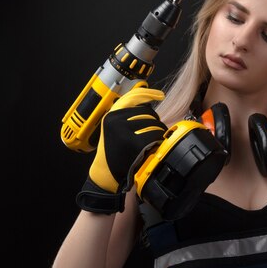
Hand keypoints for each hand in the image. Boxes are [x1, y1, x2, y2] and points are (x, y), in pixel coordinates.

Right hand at [76, 87, 167, 213]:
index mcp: (112, 115)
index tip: (161, 94)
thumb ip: (126, 115)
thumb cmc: (113, 150)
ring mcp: (125, 132)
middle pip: (149, 112)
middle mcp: (116, 120)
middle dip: (155, 121)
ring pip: (155, 124)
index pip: (134, 96)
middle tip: (151, 133)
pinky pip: (155, 136)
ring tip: (151, 142)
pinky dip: (158, 141)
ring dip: (158, 132)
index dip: (149, 93)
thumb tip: (148, 102)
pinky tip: (152, 147)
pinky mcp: (134, 144)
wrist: (105, 173)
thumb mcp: (114, 128)